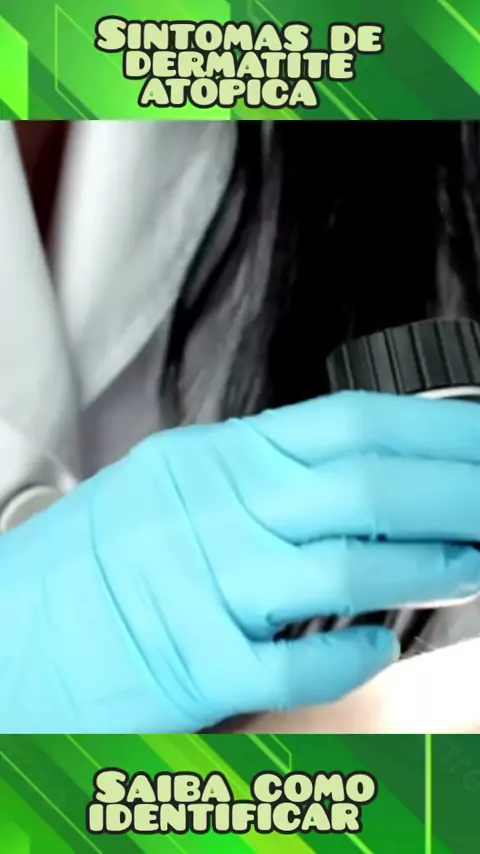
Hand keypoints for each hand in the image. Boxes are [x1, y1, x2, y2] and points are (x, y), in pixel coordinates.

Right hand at [1, 391, 479, 732]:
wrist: (12, 631)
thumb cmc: (100, 562)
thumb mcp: (178, 488)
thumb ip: (265, 479)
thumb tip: (366, 478)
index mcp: (215, 458)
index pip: (351, 424)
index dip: (438, 430)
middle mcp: (214, 510)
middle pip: (365, 488)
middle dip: (457, 493)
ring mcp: (204, 587)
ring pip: (346, 568)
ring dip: (426, 567)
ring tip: (472, 567)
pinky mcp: (195, 665)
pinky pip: (298, 658)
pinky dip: (353, 654)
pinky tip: (380, 646)